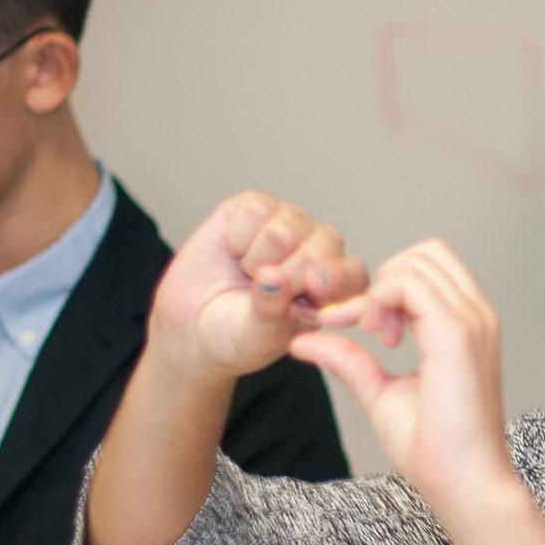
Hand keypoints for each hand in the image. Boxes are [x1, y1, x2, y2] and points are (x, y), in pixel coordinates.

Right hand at [148, 191, 366, 382]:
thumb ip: (271, 312)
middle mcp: (319, 251)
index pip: (352, 274)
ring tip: (249, 272)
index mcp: (335, 290)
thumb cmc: (236, 336)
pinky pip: (256, 208)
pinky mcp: (257, 207)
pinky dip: (238, 235)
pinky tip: (235, 250)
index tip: (313, 288)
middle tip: (263, 291)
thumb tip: (274, 276)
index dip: (334, 278)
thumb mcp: (256, 336)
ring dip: (258, 258)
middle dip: (285, 274)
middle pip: (320, 247)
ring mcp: (290, 225)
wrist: (192, 324)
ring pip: (287, 226)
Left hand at [291, 239, 518, 511]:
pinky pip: (411, 285)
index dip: (381, 289)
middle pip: (427, 252)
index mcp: (467, 328)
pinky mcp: (458, 335)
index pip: (428, 271)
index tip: (350, 324)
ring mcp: (471, 322)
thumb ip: (350, 360)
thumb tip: (306, 340)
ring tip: (371, 333)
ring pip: (419, 260)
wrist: (464, 484)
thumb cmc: (435, 449)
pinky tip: (374, 334)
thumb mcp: (381, 392)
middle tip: (365, 325)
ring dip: (382, 289)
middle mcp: (476, 317)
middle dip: (384, 278)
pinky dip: (381, 298)